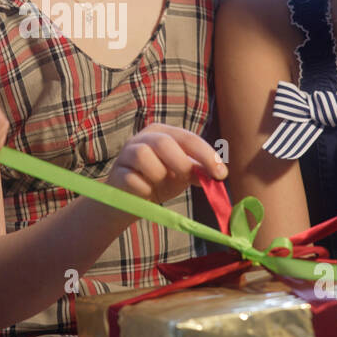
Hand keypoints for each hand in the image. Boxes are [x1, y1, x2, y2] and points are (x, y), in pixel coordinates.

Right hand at [106, 123, 227, 204]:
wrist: (128, 203)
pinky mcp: (116, 173)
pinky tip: (144, 193)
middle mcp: (143, 138)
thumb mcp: (181, 175)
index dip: (206, 155)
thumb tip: (218, 174)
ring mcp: (126, 154)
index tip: (221, 174)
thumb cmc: (158, 183)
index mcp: (163, 133)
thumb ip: (198, 171)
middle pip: (164, 142)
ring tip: (157, 184)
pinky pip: (133, 180)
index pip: (187, 138)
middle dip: (180, 163)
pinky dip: (144, 190)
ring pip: (144, 156)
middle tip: (185, 179)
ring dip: (158, 175)